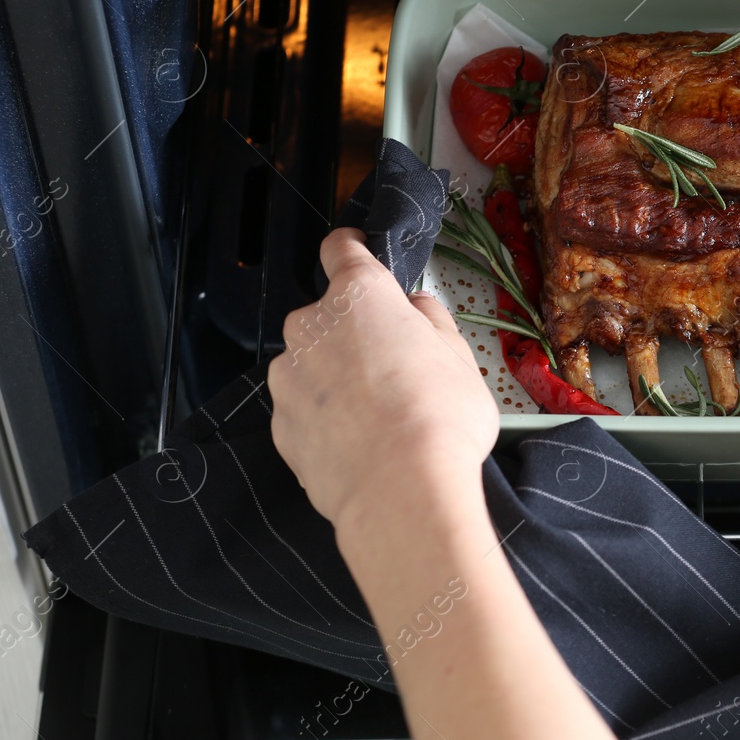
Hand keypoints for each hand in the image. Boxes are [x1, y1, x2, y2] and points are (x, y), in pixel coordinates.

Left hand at [267, 228, 499, 527]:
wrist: (400, 490)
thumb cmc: (438, 417)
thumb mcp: (460, 357)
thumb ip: (432, 322)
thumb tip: (418, 309)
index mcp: (359, 296)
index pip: (341, 250)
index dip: (352, 249)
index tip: (358, 253)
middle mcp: (312, 326)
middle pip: (327, 316)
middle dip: (354, 334)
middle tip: (396, 366)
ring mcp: (289, 377)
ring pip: (312, 365)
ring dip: (336, 378)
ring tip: (380, 415)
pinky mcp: (280, 425)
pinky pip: (303, 410)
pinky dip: (325, 420)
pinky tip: (360, 443)